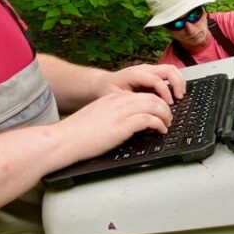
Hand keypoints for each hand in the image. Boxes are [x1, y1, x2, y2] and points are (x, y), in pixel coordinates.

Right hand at [53, 90, 173, 162]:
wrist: (65, 139)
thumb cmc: (77, 134)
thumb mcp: (97, 117)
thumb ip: (112, 115)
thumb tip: (127, 123)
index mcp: (112, 98)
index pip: (142, 94)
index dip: (155, 102)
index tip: (160, 111)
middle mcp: (118, 101)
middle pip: (152, 97)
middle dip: (164, 108)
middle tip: (168, 118)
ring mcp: (121, 112)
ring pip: (154, 106)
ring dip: (165, 115)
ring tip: (167, 124)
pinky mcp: (122, 125)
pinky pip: (150, 119)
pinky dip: (159, 124)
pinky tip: (161, 130)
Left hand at [105, 63, 184, 101]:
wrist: (103, 83)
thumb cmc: (108, 90)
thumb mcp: (117, 98)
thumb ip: (133, 101)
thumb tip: (148, 108)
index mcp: (134, 74)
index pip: (156, 80)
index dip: (165, 92)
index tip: (169, 104)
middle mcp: (144, 68)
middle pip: (168, 69)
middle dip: (177, 83)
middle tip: (179, 98)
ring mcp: (149, 69)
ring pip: (171, 69)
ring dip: (179, 81)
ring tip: (180, 95)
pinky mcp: (153, 73)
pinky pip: (169, 73)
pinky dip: (176, 81)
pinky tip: (176, 92)